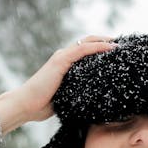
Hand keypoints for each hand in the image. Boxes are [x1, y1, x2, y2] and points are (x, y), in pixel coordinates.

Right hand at [0, 35, 116, 134]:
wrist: (26, 105)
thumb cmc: (42, 105)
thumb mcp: (65, 97)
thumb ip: (76, 93)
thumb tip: (92, 102)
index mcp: (64, 64)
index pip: (84, 51)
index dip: (99, 48)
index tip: (115, 52)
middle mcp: (63, 57)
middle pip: (88, 42)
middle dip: (105, 41)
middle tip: (121, 45)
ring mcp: (62, 57)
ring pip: (87, 42)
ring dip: (105, 41)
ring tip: (120, 44)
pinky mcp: (61, 60)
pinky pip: (83, 49)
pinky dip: (98, 47)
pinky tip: (111, 48)